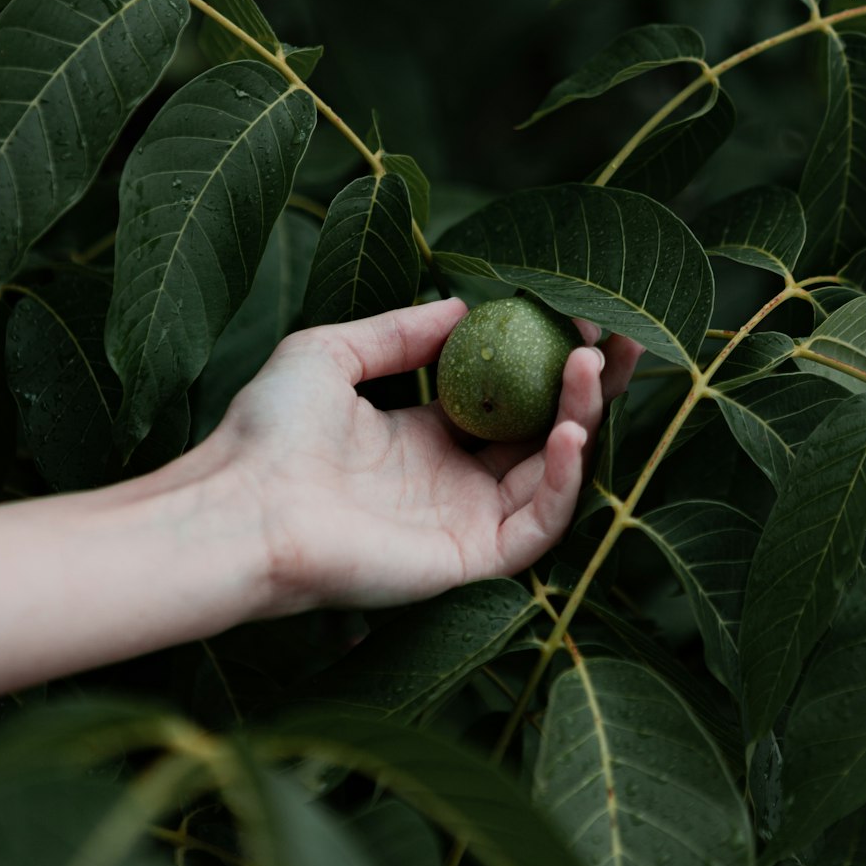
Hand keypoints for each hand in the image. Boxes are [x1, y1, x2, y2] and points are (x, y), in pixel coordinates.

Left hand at [220, 298, 642, 613]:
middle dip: (589, 385)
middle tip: (622, 336)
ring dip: (582, 418)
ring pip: (552, 473)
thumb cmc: (269, 430)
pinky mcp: (471, 559)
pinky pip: (538, 523)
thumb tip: (462, 306)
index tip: (577, 310)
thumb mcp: (331, 353)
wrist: (243, 505)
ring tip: (591, 364)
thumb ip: (399, 331)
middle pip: (544, 430)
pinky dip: (563, 480)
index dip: (545, 355)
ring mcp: (466, 522)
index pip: (508, 395)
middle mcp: (453, 479)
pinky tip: (567, 430)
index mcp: (423, 436)